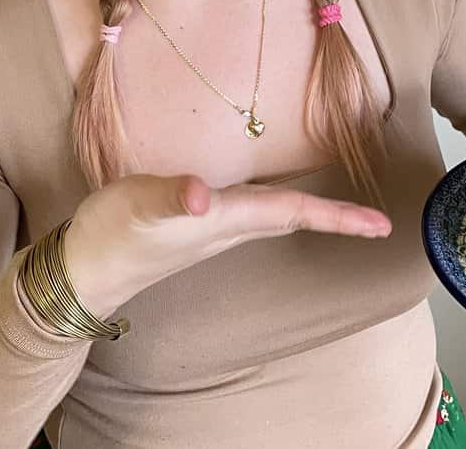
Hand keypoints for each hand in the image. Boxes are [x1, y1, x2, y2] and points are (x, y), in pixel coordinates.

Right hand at [61, 173, 391, 318]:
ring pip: (278, 219)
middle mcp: (229, 227)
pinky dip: (280, 209)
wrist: (83, 270)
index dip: (339, 216)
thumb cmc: (113, 233)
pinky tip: (277, 204)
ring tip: (344, 214)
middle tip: (378, 223)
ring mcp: (214, 231)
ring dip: (313, 216)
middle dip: (338, 220)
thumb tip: (201, 195)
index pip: (294, 212)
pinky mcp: (197, 227)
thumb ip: (170, 197)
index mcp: (226, 218)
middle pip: (295, 219)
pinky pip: (255, 217)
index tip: (382, 225)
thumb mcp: (139, 205)